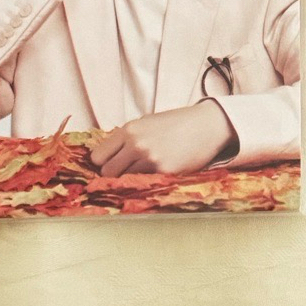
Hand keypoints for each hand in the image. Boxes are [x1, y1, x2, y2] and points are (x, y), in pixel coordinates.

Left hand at [88, 100, 234, 176]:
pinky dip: (150, 180)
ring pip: (126, 180)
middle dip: (114, 173)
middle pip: (107, 172)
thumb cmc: (177, 123)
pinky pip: (146, 183)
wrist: (207, 125)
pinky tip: (160, 170)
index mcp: (129, 130)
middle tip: (127, 170)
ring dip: (133, 178)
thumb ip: (127, 137)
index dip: (103, 162)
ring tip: (146, 170)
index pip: (98, 156)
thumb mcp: (147, 123)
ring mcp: (150, 159)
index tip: (112, 163)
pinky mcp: (165, 172)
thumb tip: (108, 155)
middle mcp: (136, 144)